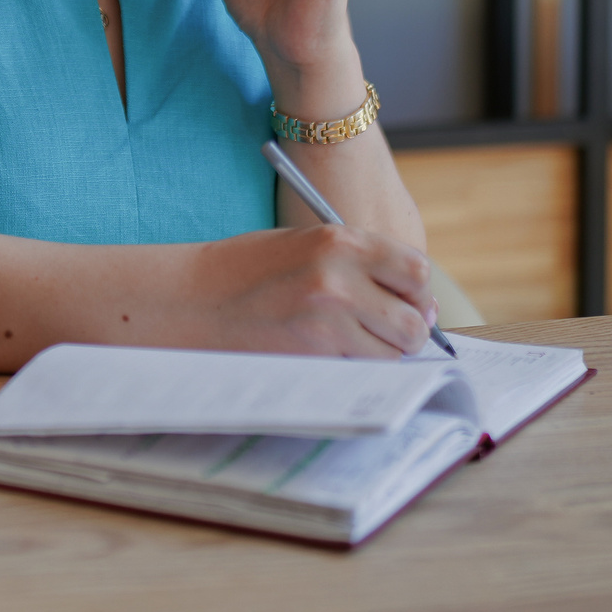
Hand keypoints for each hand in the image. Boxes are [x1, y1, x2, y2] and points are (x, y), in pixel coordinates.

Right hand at [192, 222, 436, 357]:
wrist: (193, 299)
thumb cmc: (248, 270)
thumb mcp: (307, 243)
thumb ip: (360, 263)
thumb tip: (417, 299)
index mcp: (342, 241)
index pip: (418, 271)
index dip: (418, 292)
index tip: (408, 302)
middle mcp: (340, 279)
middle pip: (414, 322)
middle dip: (408, 331)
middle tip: (387, 331)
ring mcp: (327, 321)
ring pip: (392, 353)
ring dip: (381, 353)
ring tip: (348, 341)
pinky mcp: (313, 355)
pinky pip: (361, 370)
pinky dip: (354, 367)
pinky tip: (325, 353)